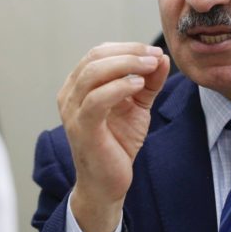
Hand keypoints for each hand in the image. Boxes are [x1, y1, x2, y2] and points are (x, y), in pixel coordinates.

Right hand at [57, 43, 170, 231]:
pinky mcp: (81, 128)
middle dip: (130, 52)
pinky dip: (119, 86)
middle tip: (155, 55)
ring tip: (151, 66)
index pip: (99, 53)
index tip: (155, 51)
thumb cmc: (118, 143)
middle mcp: (70, 95)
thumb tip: (160, 56)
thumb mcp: (137, 106)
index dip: (128, 47)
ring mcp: (72, 111)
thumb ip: (148, 82)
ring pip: (93, 73)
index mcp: (78, 86)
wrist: (108, 183)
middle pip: (95, 57)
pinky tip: (139, 84)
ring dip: (127, 65)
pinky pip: (96, 99)